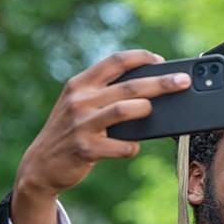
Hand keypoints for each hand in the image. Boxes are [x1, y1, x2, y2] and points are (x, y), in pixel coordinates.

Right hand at [11, 50, 190, 223]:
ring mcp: (82, 124)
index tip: (161, 60)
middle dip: (161, 83)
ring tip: (151, 111)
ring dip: (145, 110)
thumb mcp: (79, 105)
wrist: (40, 165)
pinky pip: (121, 146)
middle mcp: (79, 100)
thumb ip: (104, 94)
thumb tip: (149, 90)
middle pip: (130, 86)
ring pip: (125, 110)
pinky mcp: (86, 149)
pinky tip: (132, 147)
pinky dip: (132, 147)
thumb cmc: (70, 131)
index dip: (141, 57)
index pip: (115, 61)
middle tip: (183, 82)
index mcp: (80, 84)